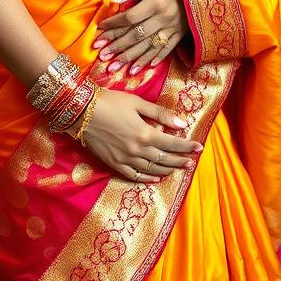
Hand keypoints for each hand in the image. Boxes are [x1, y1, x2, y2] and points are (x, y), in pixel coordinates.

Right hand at [77, 88, 201, 182]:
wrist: (81, 110)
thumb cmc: (110, 101)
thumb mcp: (137, 102)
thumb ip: (160, 114)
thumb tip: (182, 123)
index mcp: (145, 133)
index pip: (172, 144)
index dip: (187, 146)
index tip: (199, 147)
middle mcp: (137, 150)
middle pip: (165, 159)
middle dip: (181, 160)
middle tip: (192, 161)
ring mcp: (125, 159)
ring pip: (152, 170)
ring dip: (167, 170)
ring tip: (178, 169)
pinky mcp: (113, 163)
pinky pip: (133, 176)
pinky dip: (146, 179)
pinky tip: (155, 179)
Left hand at [93, 0, 189, 77]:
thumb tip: (114, 0)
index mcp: (156, 2)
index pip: (129, 17)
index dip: (113, 24)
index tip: (99, 30)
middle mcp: (165, 18)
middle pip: (136, 36)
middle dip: (117, 46)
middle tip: (101, 55)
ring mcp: (174, 28)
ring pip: (148, 47)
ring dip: (130, 58)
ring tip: (114, 67)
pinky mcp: (181, 34)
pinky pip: (166, 50)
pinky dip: (153, 59)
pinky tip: (141, 68)